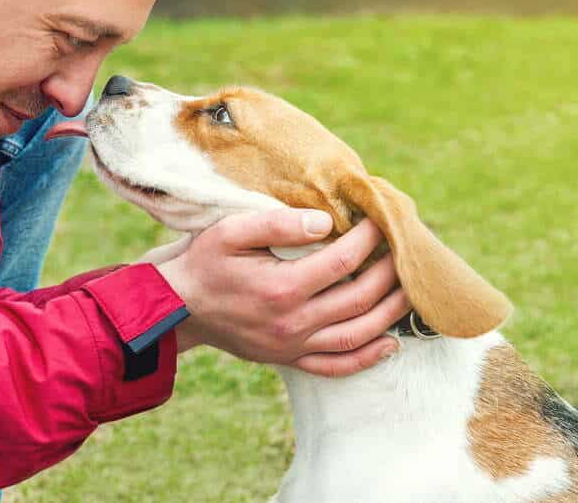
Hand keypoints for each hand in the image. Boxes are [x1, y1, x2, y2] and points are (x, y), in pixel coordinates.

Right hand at [158, 209, 410, 377]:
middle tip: (403, 250)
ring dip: (391, 312)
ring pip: (358, 334)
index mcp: (282, 286)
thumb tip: (325, 222)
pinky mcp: (289, 359)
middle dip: (389, 271)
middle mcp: (293, 321)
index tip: (379, 220)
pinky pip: (337, 366)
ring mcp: (293, 345)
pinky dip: (368, 357)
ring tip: (408, 289)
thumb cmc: (204, 262)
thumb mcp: (231, 231)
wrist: (177, 306)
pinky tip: (390, 342)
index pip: (344, 260)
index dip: (369, 238)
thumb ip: (278, 224)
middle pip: (361, 298)